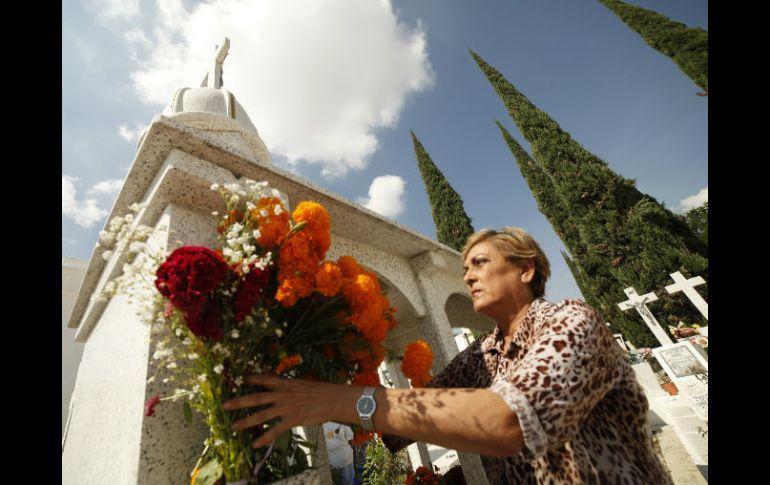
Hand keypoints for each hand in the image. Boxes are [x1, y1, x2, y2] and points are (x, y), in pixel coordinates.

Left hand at [223, 373, 342, 447]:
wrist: (334, 399)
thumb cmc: (322, 391)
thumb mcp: (304, 384)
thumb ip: (291, 387)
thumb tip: (286, 389)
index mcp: (286, 383)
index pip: (266, 379)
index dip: (253, 378)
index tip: (242, 378)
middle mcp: (283, 394)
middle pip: (256, 398)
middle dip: (239, 401)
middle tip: (224, 405)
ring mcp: (286, 408)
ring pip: (261, 415)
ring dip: (246, 421)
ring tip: (233, 427)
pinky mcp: (292, 420)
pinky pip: (275, 431)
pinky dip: (265, 438)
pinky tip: (256, 444)